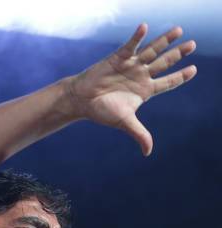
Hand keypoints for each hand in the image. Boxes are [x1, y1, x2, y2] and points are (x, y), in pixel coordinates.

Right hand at [65, 24, 196, 155]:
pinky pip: (131, 45)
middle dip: (178, 54)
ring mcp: (131, 65)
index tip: (193, 70)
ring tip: (178, 31)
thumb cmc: (103, 112)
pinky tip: (145, 27)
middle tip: (193, 45)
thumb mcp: (125, 122)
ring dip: (165, 41)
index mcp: (145, 91)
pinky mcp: (119, 57)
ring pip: (152, 51)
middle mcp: (141, 76)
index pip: (167, 83)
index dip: (180, 77)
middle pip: (164, 63)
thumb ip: (139, 134)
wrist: (82, 101)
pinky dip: (137, 37)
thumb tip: (148, 152)